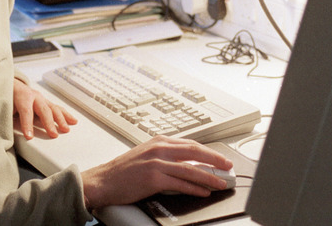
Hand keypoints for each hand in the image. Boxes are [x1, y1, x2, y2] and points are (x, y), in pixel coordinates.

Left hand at [13, 78, 77, 139]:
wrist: (11, 84)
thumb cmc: (7, 97)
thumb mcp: (3, 106)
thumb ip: (8, 116)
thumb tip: (7, 130)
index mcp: (22, 96)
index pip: (26, 111)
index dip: (27, 124)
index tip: (29, 136)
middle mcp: (34, 96)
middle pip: (43, 110)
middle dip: (48, 123)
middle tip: (53, 134)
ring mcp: (42, 99)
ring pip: (54, 108)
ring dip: (61, 120)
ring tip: (66, 129)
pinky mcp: (46, 102)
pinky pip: (58, 108)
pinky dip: (66, 115)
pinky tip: (73, 121)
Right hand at [81, 136, 232, 208]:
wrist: (103, 181)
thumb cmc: (123, 171)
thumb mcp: (146, 156)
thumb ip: (165, 156)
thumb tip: (187, 163)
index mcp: (158, 141)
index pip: (190, 144)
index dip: (209, 151)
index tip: (220, 158)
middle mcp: (159, 149)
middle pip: (195, 152)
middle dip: (215, 160)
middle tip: (228, 167)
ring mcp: (156, 163)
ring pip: (191, 169)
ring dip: (209, 177)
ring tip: (221, 183)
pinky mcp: (154, 178)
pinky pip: (180, 183)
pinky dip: (195, 188)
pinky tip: (203, 191)